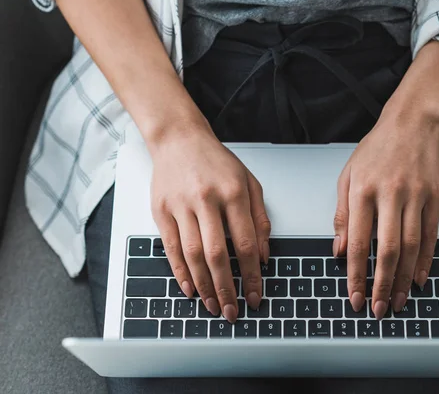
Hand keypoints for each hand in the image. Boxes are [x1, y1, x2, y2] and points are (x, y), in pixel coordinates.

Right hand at [149, 121, 270, 322]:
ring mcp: (181, 205)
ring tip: (212, 305)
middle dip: (226, 288)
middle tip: (232, 311)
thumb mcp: (249, 182)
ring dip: (204, 285)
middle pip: (217, 254)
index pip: (246, 243)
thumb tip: (265, 255)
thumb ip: (260, 218)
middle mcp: (207, 199)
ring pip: (193, 255)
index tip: (255, 295)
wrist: (179, 139)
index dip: (252, 275)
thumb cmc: (217, 162)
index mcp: (234, 192)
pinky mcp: (161, 210)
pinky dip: (180, 272)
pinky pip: (171, 248)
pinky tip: (190, 288)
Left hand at [333, 108, 438, 319]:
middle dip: (381, 284)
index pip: (359, 242)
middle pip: (388, 250)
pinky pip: (431, 236)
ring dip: (403, 279)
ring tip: (397, 301)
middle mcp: (391, 195)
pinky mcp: (435, 198)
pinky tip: (418, 278)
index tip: (354, 295)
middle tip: (377, 308)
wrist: (411, 124)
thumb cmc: (375, 150)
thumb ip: (342, 215)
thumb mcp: (347, 177)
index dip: (356, 274)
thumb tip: (340, 251)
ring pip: (411, 247)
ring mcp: (416, 197)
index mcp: (363, 191)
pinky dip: (425, 261)